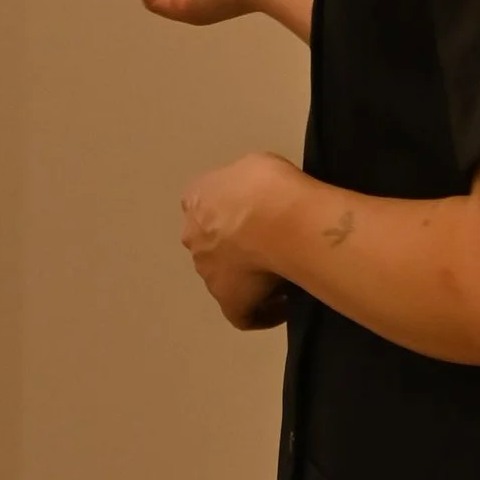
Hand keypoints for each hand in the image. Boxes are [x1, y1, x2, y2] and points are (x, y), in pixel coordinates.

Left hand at [180, 151, 298, 328]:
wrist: (277, 220)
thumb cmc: (268, 187)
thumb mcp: (255, 166)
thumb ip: (248, 185)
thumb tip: (258, 197)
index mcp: (196, 200)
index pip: (203, 208)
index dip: (227, 215)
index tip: (252, 220)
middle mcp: (194, 238)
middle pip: (211, 246)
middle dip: (235, 248)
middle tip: (268, 246)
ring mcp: (209, 273)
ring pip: (225, 278)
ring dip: (247, 277)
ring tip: (282, 275)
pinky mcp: (230, 302)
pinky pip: (244, 313)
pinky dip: (263, 312)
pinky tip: (285, 306)